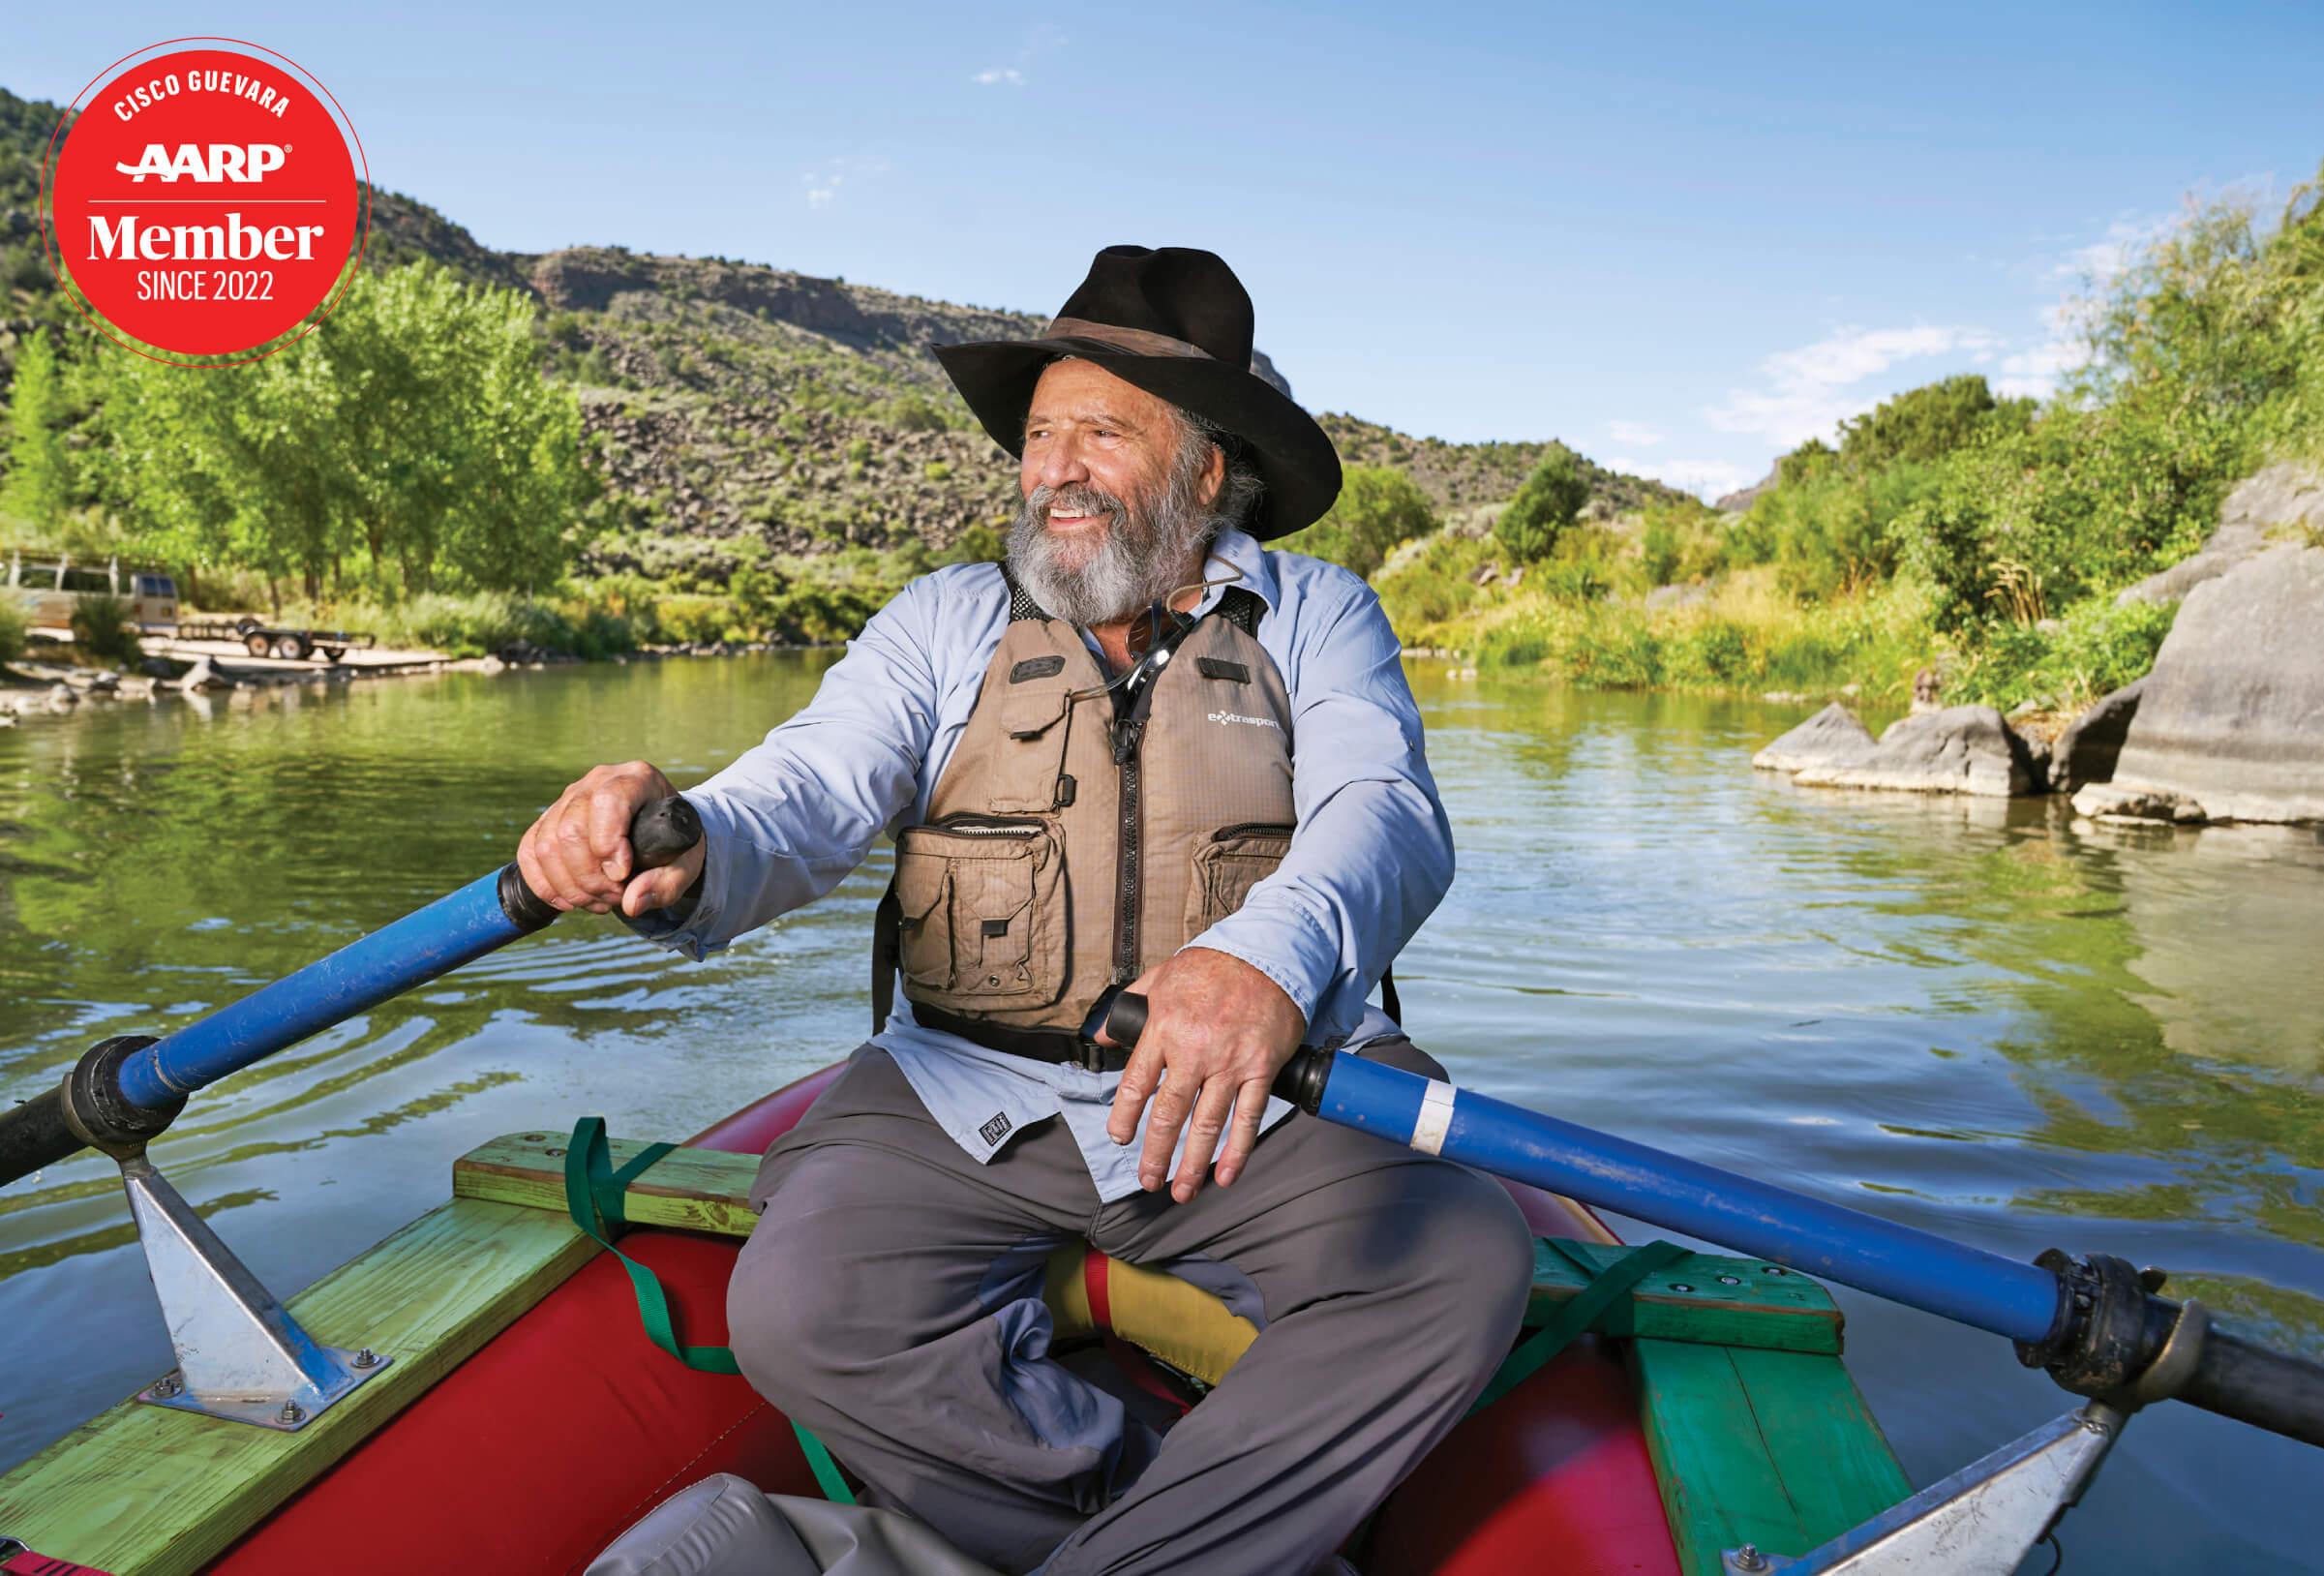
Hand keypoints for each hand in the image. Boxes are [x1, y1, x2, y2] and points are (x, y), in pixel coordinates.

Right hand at [515, 760, 705, 918]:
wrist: (659, 835)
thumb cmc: (673, 846)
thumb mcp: (685, 865)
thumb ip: (665, 884)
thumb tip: (632, 903)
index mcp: (637, 780)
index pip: (607, 801)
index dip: (607, 843)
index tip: (622, 875)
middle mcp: (598, 781)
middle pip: (571, 830)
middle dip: (590, 877)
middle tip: (615, 896)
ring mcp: (569, 798)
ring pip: (546, 846)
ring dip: (570, 887)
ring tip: (601, 899)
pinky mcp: (549, 819)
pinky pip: (530, 852)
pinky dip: (546, 885)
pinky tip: (571, 900)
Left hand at [1101, 947, 1305, 1200]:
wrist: (1268, 954)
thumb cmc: (1212, 966)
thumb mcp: (1160, 977)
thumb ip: (1129, 1006)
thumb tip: (1100, 1033)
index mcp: (1164, 1028)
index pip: (1137, 1083)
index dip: (1125, 1117)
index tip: (1120, 1139)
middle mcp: (1195, 1050)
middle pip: (1169, 1114)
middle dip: (1156, 1154)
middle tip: (1148, 1180)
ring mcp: (1230, 1063)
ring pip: (1207, 1124)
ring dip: (1193, 1164)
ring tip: (1181, 1191)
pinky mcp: (1261, 1069)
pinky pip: (1248, 1118)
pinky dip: (1237, 1152)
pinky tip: (1225, 1176)